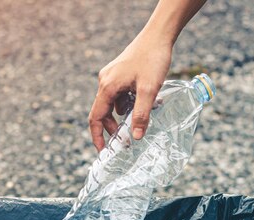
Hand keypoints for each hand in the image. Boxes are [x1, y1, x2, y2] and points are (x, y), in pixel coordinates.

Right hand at [89, 33, 171, 150]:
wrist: (158, 35)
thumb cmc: (153, 59)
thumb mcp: (149, 90)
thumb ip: (141, 114)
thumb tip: (136, 137)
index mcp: (107, 87)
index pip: (95, 118)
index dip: (97, 137)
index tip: (103, 151)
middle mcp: (105, 82)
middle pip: (103, 113)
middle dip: (113, 128)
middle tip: (127, 140)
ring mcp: (111, 77)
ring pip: (113, 104)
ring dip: (124, 115)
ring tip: (143, 118)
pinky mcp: (119, 73)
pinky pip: (119, 95)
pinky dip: (129, 103)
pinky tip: (145, 101)